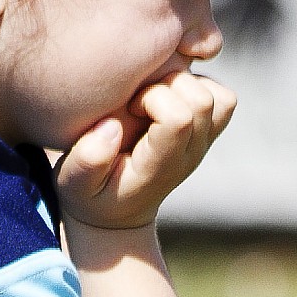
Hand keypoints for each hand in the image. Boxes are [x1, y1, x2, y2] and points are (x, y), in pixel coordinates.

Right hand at [55, 70, 235, 233]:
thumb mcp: (74, 184)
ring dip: (187, 85)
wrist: (118, 211)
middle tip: (141, 100)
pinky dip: (198, 86)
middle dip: (170, 86)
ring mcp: (203, 144)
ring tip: (155, 96)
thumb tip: (112, 126)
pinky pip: (222, 97)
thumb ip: (87, 160)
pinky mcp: (207, 132)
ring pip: (220, 98)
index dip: (154, 98)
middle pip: (203, 102)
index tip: (130, 107)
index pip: (180, 119)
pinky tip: (167, 96)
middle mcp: (190, 154)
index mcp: (161, 165)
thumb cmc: (92, 194)